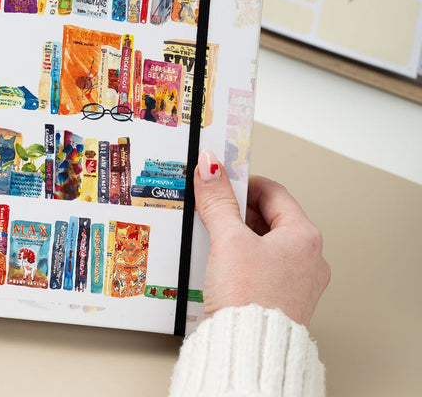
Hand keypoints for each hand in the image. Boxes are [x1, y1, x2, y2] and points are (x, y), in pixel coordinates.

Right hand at [194, 149, 330, 325]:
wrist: (248, 351)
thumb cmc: (250, 299)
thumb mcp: (228, 238)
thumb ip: (217, 199)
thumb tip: (210, 167)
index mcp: (305, 237)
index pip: (272, 191)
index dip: (243, 181)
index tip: (220, 180)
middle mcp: (308, 258)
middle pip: (269, 216)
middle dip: (237, 208)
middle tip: (212, 205)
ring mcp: (297, 281)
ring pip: (264, 242)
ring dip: (237, 233)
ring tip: (213, 234)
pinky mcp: (281, 300)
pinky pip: (261, 265)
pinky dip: (240, 257)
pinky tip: (219, 262)